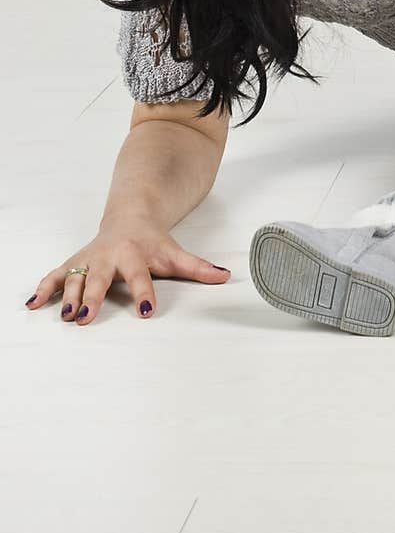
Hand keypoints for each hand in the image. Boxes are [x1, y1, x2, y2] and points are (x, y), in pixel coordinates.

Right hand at [23, 219, 230, 325]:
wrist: (130, 216)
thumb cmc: (153, 242)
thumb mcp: (175, 253)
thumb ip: (198, 267)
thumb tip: (225, 276)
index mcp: (135, 255)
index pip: (141, 277)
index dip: (144, 294)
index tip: (145, 312)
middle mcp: (109, 256)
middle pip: (100, 278)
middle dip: (91, 297)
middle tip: (84, 316)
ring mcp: (89, 259)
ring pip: (75, 277)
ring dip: (66, 295)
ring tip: (63, 315)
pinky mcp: (75, 262)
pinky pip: (55, 275)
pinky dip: (43, 288)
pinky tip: (32, 305)